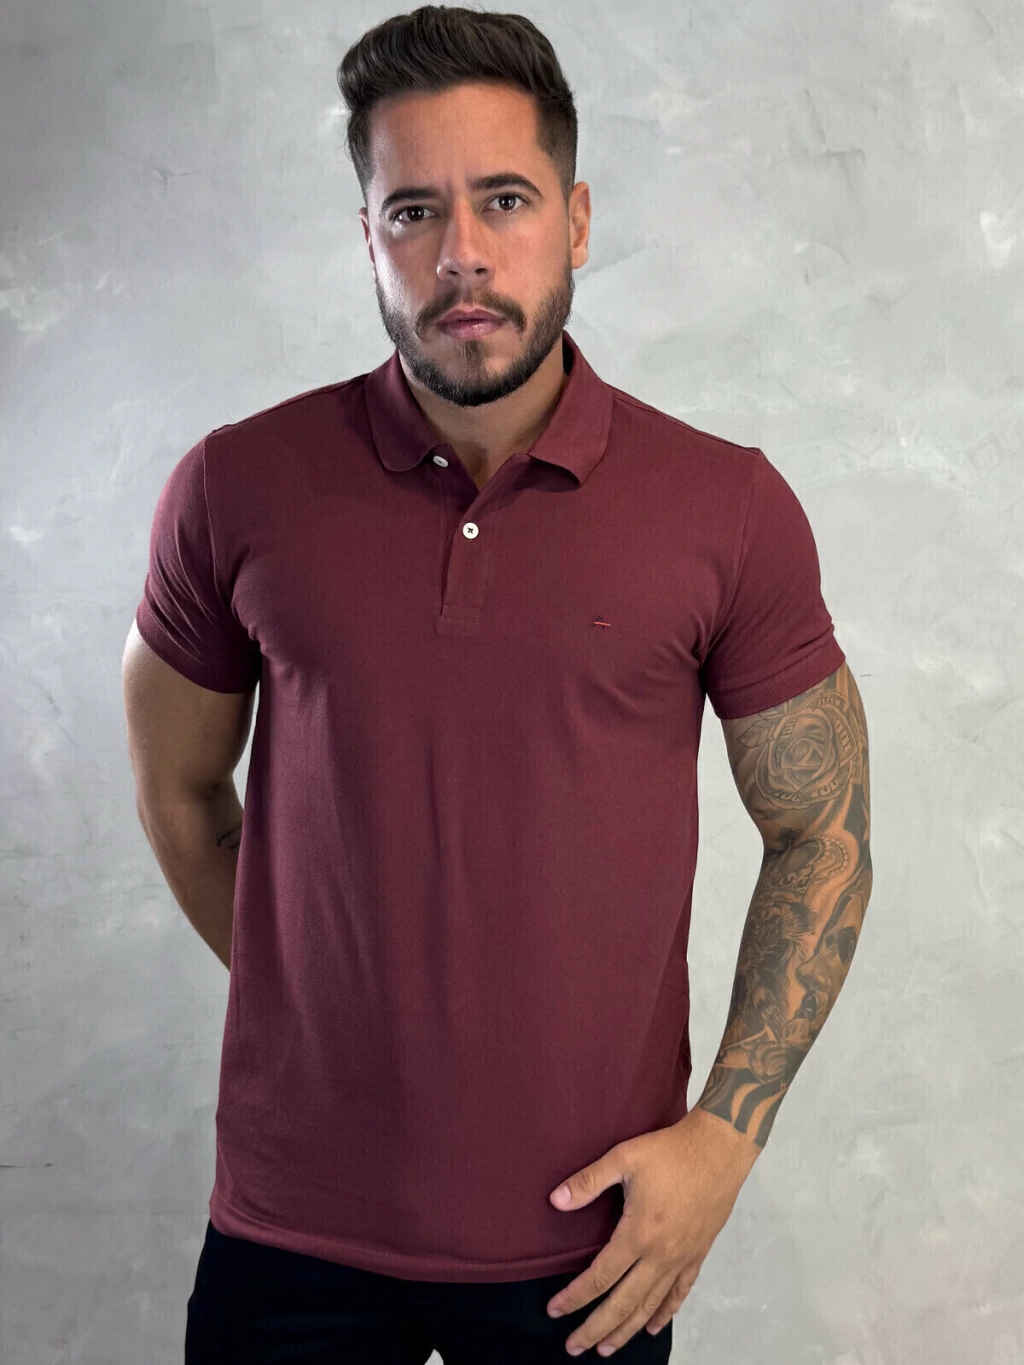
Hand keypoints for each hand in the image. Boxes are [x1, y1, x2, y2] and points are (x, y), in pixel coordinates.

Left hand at [545, 1107, 759, 1355]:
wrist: (719, 1149)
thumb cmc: (670, 1151)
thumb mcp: (624, 1158)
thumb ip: (588, 1182)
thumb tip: (554, 1201)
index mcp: (638, 1234)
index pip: (600, 1277)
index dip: (575, 1297)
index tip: (554, 1311)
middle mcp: (660, 1255)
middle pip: (623, 1303)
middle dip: (595, 1327)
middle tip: (573, 1347)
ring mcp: (681, 1258)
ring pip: (650, 1305)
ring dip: (626, 1329)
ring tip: (606, 1349)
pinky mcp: (698, 1254)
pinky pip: (679, 1293)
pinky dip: (663, 1313)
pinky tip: (651, 1327)